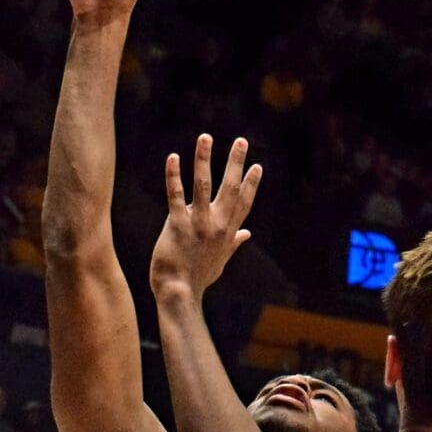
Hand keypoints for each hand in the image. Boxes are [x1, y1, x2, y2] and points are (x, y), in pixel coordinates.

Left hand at [151, 134, 261, 304]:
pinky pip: (175, 196)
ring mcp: (198, 224)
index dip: (251, 184)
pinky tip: (174, 157)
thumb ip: (234, 243)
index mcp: (228, 232)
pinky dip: (174, 176)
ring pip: (203, 185)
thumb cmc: (197, 278)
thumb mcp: (220, 260)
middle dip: (236, 162)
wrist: (179, 293)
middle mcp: (217, 225)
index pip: (244, 203)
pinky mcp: (177, 225)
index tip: (257, 166)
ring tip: (205, 137)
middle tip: (240, 141)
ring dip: (204, 159)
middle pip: (230, 188)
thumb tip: (247, 234)